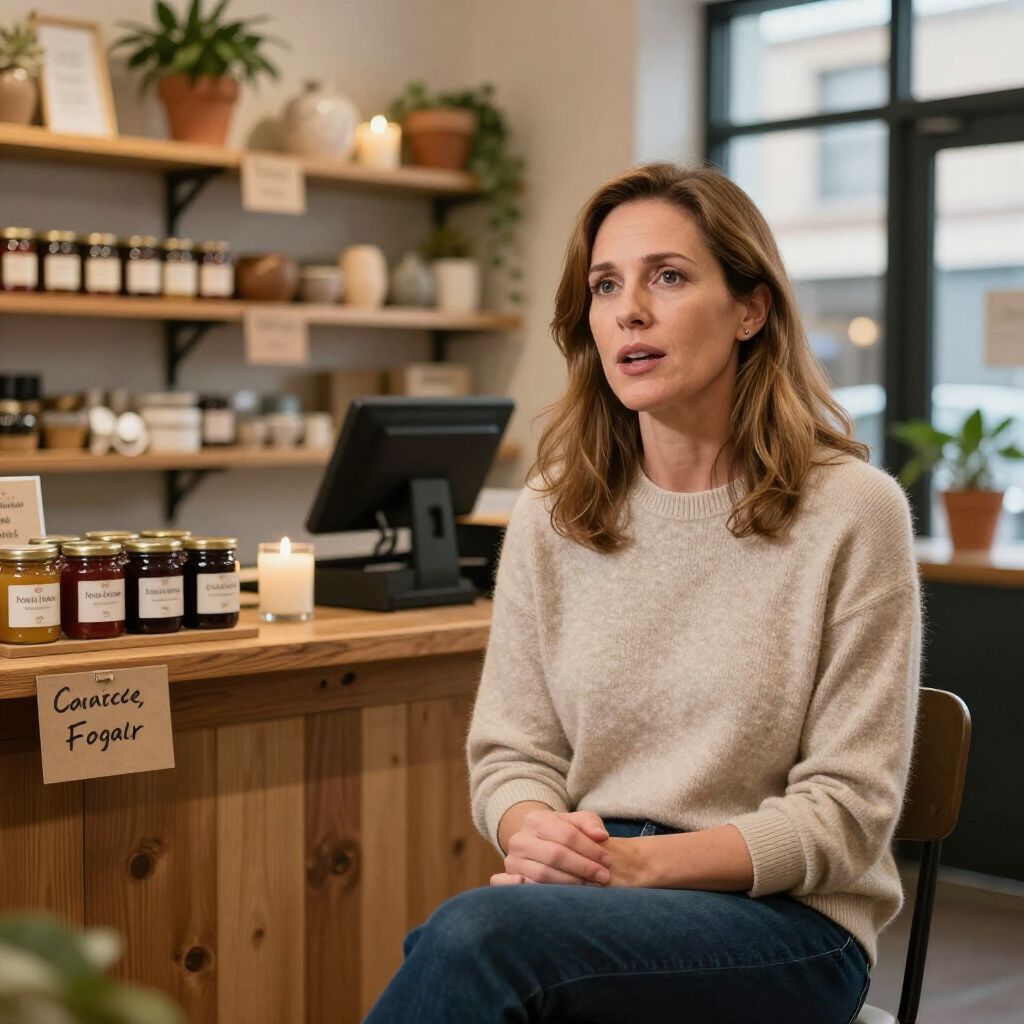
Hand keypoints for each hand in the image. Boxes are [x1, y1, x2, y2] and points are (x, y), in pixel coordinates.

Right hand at [491, 836, 649, 887]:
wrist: (534, 844)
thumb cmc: (560, 833)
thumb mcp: (575, 822)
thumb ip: (589, 823)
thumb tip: (601, 835)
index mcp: (535, 819)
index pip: (567, 835)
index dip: (590, 849)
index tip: (608, 861)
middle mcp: (519, 839)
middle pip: (555, 855)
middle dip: (583, 867)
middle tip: (603, 877)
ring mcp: (512, 861)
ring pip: (543, 875)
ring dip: (570, 883)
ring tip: (590, 885)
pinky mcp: (510, 880)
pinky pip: (526, 889)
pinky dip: (541, 893)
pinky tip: (559, 896)